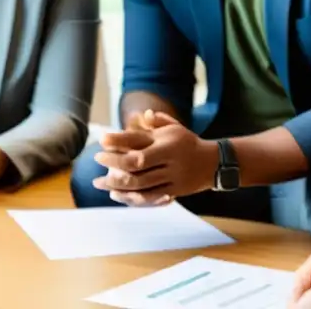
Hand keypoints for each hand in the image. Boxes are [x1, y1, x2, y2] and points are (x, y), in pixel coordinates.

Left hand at [92, 111, 217, 205]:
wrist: (214, 163)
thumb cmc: (188, 142)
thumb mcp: (176, 127)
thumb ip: (158, 121)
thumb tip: (143, 114)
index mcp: (166, 141)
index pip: (138, 140)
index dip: (118, 141)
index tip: (101, 140)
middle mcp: (168, 158)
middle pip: (136, 163)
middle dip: (113, 162)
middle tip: (97, 159)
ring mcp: (171, 176)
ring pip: (140, 183)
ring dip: (117, 184)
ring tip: (100, 182)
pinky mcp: (173, 191)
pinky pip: (149, 197)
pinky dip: (131, 197)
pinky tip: (116, 195)